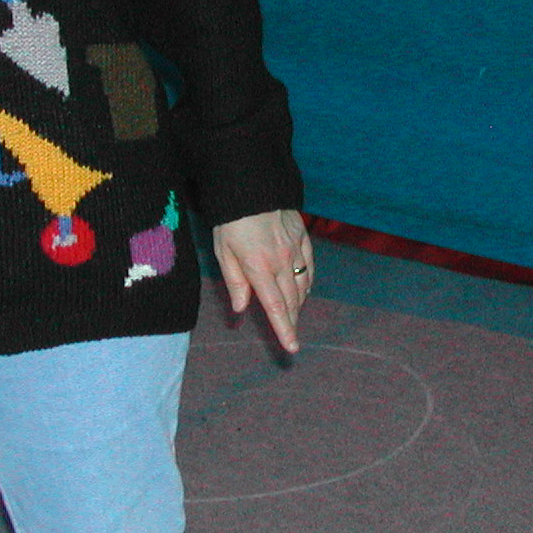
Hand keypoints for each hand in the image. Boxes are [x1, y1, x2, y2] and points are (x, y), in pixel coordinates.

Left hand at [212, 209, 311, 353]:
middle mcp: (282, 261)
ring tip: (291, 314)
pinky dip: (306, 282)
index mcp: (259, 267)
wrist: (252, 184)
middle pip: (292, 301)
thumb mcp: (223, 251)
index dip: (284, 330)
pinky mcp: (303, 238)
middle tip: (290, 337)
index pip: (276, 307)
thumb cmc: (231, 220)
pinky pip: (309, 267)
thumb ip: (234, 282)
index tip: (292, 348)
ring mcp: (296, 249)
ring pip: (303, 286)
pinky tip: (302, 288)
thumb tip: (242, 308)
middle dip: (292, 322)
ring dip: (298, 304)